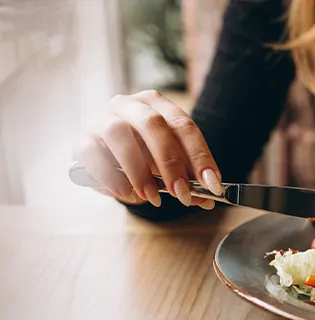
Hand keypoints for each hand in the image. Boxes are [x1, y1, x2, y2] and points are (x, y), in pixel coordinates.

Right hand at [74, 90, 222, 209]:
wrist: (108, 162)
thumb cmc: (144, 159)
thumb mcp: (169, 168)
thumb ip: (187, 180)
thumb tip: (206, 199)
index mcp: (157, 104)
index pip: (183, 125)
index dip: (199, 156)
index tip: (211, 184)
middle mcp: (129, 105)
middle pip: (153, 124)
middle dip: (171, 162)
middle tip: (182, 193)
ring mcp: (102, 120)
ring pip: (119, 133)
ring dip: (139, 169)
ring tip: (152, 197)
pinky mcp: (82, 140)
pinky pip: (92, 153)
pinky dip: (110, 176)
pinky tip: (125, 193)